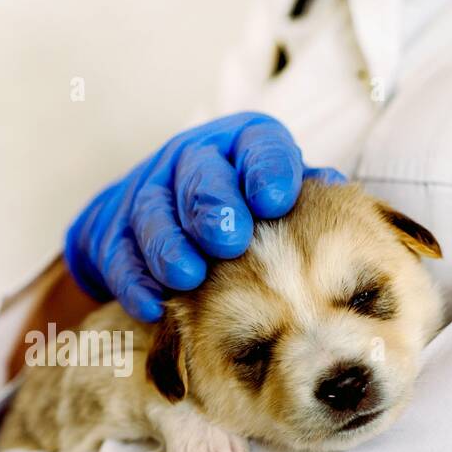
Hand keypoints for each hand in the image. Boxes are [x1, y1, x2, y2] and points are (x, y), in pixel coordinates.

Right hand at [63, 112, 344, 320]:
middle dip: (212, 205)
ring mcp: (148, 196)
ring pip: (152, 213)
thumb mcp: (277, 197)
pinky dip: (134, 281)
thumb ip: (310, 200)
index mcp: (241, 147)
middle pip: (198, 174)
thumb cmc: (242, 212)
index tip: (276, 199)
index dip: (266, 169)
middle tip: (230, 239)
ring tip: (190, 275)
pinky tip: (152, 305)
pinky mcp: (113, 236)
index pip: (258, 145)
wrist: (157, 219)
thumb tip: (337, 195)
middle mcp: (192, 162)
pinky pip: (118, 256)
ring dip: (170, 245)